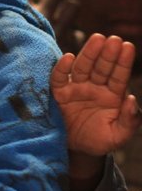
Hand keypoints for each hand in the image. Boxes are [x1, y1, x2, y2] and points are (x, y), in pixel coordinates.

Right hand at [50, 33, 139, 157]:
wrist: (75, 150)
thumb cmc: (98, 140)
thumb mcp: (118, 136)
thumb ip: (130, 121)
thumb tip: (131, 100)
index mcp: (112, 95)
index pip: (119, 76)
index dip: (123, 62)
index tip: (128, 46)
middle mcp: (94, 87)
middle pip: (101, 67)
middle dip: (107, 54)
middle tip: (113, 39)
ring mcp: (76, 88)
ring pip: (82, 67)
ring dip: (89, 54)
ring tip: (97, 39)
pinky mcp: (58, 93)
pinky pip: (59, 78)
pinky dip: (62, 68)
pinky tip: (68, 57)